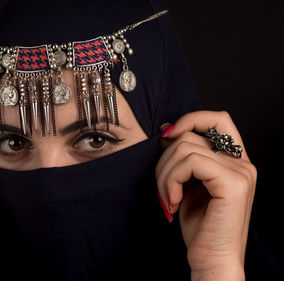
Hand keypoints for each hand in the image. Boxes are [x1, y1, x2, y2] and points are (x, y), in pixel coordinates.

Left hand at [155, 111, 255, 279]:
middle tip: (162, 188)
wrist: (213, 259)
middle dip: (164, 160)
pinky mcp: (232, 183)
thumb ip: (185, 158)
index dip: (190, 119)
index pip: (217, 118)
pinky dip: (172, 180)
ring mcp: (241, 171)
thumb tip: (167, 130)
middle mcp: (242, 162)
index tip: (167, 137)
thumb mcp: (189, 184)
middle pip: (190, 135)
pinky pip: (190, 162)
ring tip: (167, 198)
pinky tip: (173, 201)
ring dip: (164, 175)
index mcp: (235, 160)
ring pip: (184, 148)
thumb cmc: (200, 226)